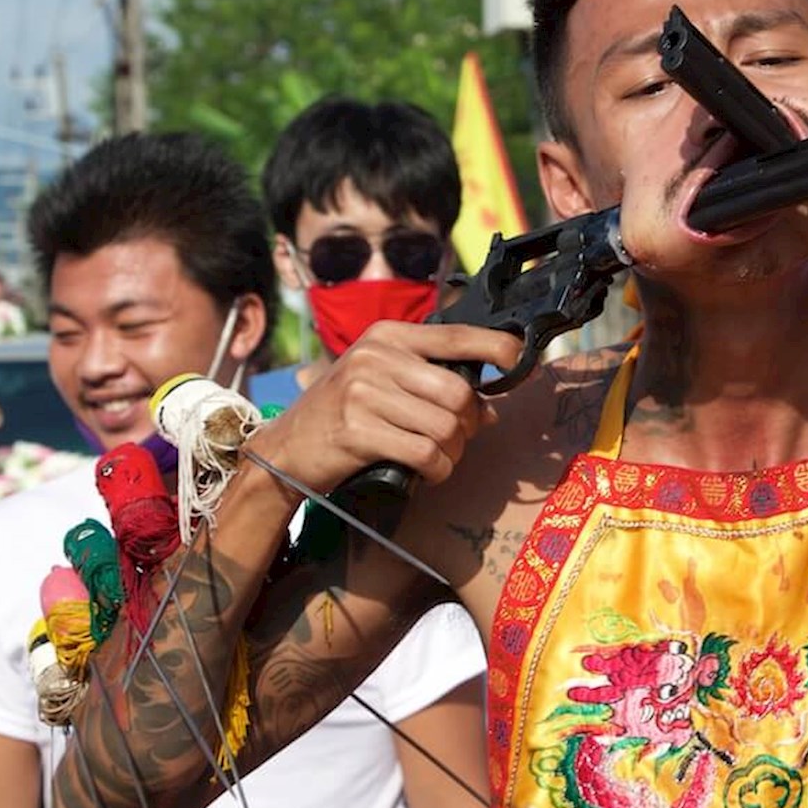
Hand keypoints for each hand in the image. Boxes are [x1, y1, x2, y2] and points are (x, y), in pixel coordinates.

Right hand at [249, 321, 523, 490]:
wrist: (286, 448)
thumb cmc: (345, 414)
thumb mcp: (385, 382)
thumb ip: (433, 384)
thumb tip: (490, 409)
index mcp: (389, 336)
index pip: (457, 335)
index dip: (498, 348)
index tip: (520, 360)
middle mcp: (376, 357)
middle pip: (459, 392)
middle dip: (469, 423)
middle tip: (459, 438)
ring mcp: (363, 393)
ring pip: (445, 426)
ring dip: (454, 452)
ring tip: (442, 457)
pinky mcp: (357, 431)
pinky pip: (424, 454)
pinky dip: (438, 470)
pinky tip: (430, 472)